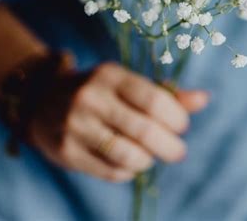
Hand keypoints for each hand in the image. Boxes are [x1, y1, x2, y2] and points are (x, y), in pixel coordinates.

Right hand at [29, 62, 208, 181]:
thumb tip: (205, 99)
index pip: (152, 98)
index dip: (175, 117)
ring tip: (152, 156)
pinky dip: (128, 171)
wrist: (41, 101)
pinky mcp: (66, 153)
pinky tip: (131, 164)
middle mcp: (91, 98)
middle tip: (178, 151)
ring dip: (149, 160)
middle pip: (143, 129)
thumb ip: (165, 93)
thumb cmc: (100, 92)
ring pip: (127, 154)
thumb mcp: (127, 83)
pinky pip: (109, 171)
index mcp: (109, 75)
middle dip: (169, 145)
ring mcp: (76, 126)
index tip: (183, 126)